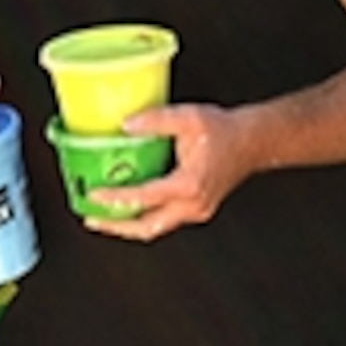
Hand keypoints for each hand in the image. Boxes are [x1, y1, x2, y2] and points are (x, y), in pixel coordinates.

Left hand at [82, 102, 261, 239]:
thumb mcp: (189, 117)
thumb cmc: (225, 131)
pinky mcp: (196, 209)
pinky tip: (129, 204)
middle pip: (147, 227)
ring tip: (104, 215)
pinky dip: (144, 214)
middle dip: (117, 226)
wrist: (252, 142)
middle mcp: (192, 204)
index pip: (144, 198)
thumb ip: (155, 120)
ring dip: (129, 223)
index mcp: (189, 185)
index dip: (115, 198)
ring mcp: (195, 210)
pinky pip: (165, 219)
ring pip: (156, 227)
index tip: (94, 195)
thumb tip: (126, 125)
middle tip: (92, 219)